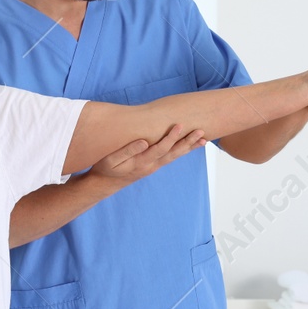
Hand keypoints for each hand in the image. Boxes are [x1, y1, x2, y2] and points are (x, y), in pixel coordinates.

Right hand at [88, 125, 206, 184]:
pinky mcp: (153, 165)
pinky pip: (171, 157)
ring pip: (174, 156)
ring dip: (189, 147)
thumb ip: (127, 150)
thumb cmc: (105, 168)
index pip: (160, 149)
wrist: (104, 183)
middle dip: (187, 142)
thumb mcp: (111, 159)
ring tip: (203, 139)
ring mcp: (153, 167)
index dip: (171, 137)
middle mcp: (151, 166)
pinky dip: (182, 150)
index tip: (180, 125)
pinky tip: (190, 145)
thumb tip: (144, 141)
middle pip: (173, 153)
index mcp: (141, 163)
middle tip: (201, 132)